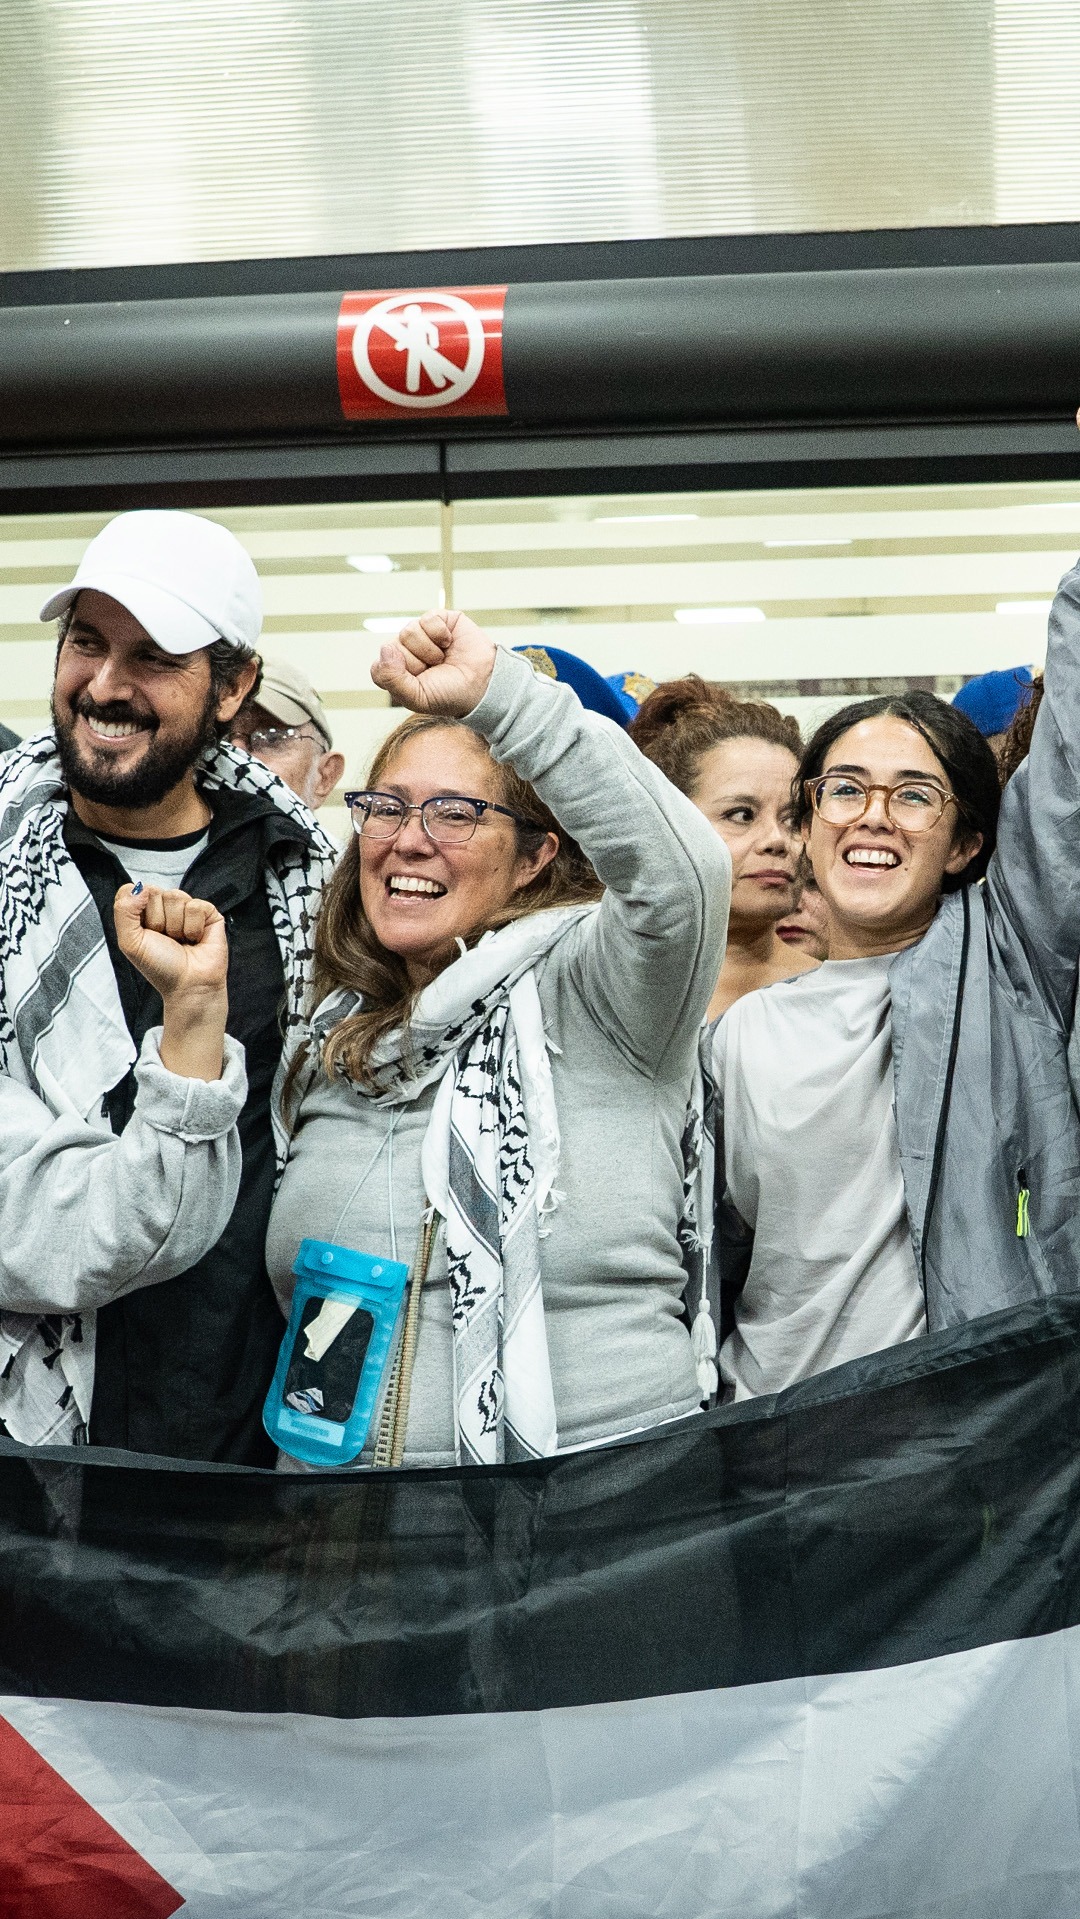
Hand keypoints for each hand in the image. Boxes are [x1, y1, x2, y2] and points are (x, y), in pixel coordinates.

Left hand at [114, 884, 228, 1003]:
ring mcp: (186, 908)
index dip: (136, 909)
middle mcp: (164, 907)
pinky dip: (193, 927)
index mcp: (142, 912)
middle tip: (165, 939)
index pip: (132, 890)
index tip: (144, 931)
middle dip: (157, 920)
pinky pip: (195, 906)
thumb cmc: (160, 967)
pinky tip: (195, 939)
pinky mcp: (208, 912)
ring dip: (175, 926)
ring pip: (175, 896)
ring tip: (181, 940)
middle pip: (153, 891)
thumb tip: (140, 887)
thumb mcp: (130, 942)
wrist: (188, 985)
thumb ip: (123, 911)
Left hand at [370, 610, 496, 715]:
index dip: (398, 675)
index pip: (379, 667)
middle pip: (393, 647)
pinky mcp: (438, 619)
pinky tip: (449, 643)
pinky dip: (440, 634)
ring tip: (443, 658)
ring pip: (408, 631)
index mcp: (397, 672)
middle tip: (435, 671)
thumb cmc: (450, 694)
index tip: (419, 683)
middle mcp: (406, 651)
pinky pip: (427, 620)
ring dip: (429, 650)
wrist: (483, 684)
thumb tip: (385, 648)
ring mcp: (421, 634)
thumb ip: (392, 679)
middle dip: (417, 663)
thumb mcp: (417, 697)